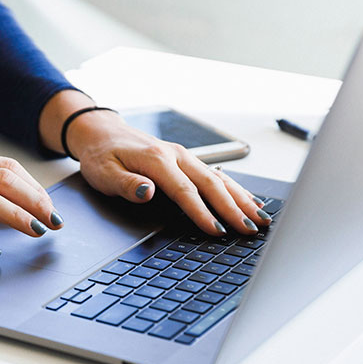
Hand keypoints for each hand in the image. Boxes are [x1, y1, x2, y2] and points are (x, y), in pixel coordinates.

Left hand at [39, 90, 269, 235]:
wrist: (101, 132)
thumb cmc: (101, 155)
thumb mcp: (104, 173)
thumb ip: (127, 184)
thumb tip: (148, 192)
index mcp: (157, 159)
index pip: (185, 191)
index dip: (202, 212)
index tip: (217, 231)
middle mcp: (176, 155)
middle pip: (211, 184)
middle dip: (233, 208)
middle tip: (250, 230)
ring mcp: (184, 156)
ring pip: (219, 178)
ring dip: (241, 199)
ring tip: (260, 218)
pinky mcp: (186, 160)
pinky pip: (216, 174)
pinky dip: (235, 189)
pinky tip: (249, 201)